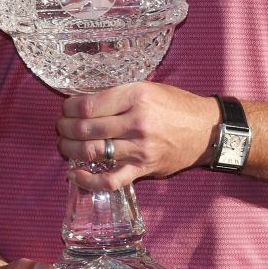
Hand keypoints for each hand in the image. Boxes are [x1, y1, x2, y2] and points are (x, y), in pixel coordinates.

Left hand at [57, 82, 221, 191]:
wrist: (206, 130)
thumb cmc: (176, 105)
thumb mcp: (148, 88)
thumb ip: (118, 95)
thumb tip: (84, 104)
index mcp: (136, 96)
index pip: (89, 105)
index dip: (69, 108)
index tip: (65, 109)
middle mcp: (136, 122)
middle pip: (86, 129)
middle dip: (65, 129)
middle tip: (60, 127)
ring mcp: (139, 148)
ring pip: (92, 152)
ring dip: (70, 150)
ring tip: (64, 145)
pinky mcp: (143, 169)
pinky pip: (110, 180)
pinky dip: (88, 180)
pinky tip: (75, 175)